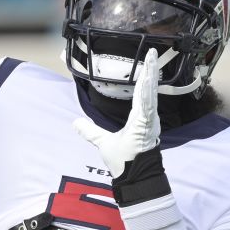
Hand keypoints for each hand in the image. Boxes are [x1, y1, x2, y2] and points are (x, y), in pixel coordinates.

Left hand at [73, 49, 160, 175]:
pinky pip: (147, 105)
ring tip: (152, 58)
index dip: (145, 77)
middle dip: (151, 70)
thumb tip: (75, 123)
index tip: (148, 60)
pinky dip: (147, 92)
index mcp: (139, 117)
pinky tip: (148, 79)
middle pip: (148, 88)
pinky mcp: (147, 126)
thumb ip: (90, 131)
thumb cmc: (123, 161)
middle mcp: (146, 117)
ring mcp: (148, 121)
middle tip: (153, 52)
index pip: (142, 92)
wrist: (131, 177)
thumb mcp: (102, 141)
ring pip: (150, 93)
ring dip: (151, 76)